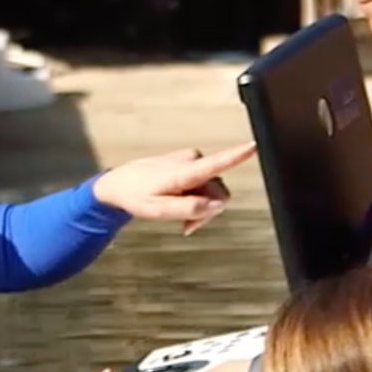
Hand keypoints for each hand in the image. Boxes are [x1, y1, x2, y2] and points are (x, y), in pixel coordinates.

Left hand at [91, 143, 255, 228]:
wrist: (118, 184)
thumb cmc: (135, 196)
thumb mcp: (158, 211)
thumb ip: (190, 208)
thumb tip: (217, 204)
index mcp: (184, 172)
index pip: (215, 163)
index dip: (236, 155)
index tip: (254, 146)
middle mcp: (192, 161)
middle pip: (218, 190)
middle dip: (208, 210)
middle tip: (188, 226)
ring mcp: (191, 160)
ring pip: (212, 189)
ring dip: (201, 207)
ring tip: (181, 220)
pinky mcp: (190, 162)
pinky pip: (204, 184)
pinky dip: (196, 199)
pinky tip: (182, 207)